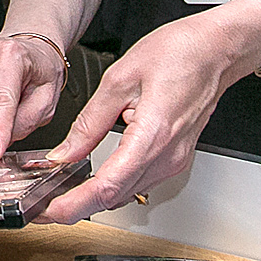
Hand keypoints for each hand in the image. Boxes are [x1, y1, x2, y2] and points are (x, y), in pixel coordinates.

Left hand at [37, 14, 244, 223]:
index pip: (107, 186)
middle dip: (76, 207)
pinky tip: (95, 178)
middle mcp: (166, 156)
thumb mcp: (119, 79)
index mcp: (151, 136)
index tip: (50, 211)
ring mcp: (174, 161)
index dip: (75, 204)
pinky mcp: (176, 158)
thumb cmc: (178, 53)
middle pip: (115, 197)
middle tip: (44, 206)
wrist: (217, 49)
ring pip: (128, 193)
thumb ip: (89, 123)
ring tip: (62, 193)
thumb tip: (64, 153)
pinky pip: (140, 181)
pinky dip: (114, 185)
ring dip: (94, 198)